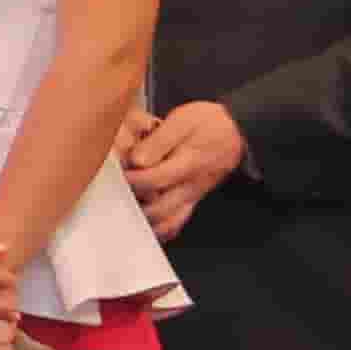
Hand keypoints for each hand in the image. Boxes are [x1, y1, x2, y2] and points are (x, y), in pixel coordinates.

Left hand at [120, 100, 247, 237]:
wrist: (236, 130)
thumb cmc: (208, 123)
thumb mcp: (182, 120)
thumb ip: (159, 141)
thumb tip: (136, 160)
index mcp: (187, 165)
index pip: (152, 181)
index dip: (130, 180)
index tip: (114, 173)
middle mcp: (190, 186)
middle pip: (157, 209)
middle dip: (132, 204)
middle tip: (114, 193)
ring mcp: (192, 196)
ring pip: (167, 223)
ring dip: (144, 220)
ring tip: (124, 208)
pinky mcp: (192, 200)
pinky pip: (176, 223)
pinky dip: (159, 228)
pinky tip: (143, 222)